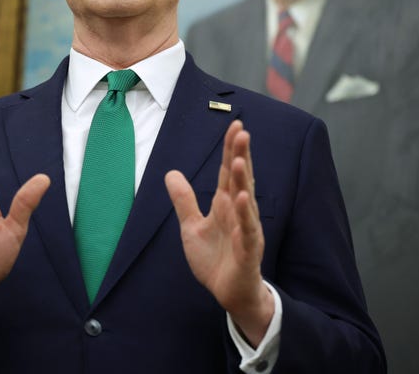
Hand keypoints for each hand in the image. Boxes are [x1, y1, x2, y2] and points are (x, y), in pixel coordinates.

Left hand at [165, 119, 273, 345]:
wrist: (228, 292)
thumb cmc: (215, 259)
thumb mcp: (192, 226)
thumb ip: (184, 200)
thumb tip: (171, 173)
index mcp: (226, 204)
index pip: (227, 172)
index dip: (230, 149)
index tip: (234, 126)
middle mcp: (239, 212)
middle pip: (239, 178)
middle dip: (240, 155)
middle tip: (241, 131)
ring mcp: (245, 230)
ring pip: (245, 200)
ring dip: (242, 179)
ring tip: (238, 158)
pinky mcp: (247, 250)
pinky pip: (247, 229)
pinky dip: (245, 214)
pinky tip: (242, 198)